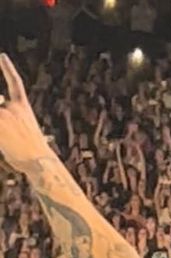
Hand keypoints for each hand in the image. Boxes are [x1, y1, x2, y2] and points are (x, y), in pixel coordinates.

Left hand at [0, 56, 50, 173]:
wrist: (40, 163)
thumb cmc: (34, 155)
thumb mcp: (25, 135)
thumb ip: (9, 122)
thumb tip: (3, 116)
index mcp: (23, 108)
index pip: (15, 84)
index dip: (8, 69)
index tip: (2, 56)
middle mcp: (13, 108)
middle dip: (2, 122)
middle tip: (8, 134)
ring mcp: (4, 115)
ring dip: (3, 129)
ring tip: (10, 140)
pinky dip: (0, 133)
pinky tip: (6, 139)